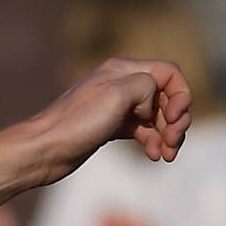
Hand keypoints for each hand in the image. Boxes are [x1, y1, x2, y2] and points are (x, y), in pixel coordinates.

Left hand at [24, 57, 191, 186]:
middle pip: (167, 97)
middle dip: (177, 121)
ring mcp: (116, 106)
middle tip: (172, 142)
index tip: (171, 118)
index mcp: (122, 69)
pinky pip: (145, 131)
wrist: (45, 150)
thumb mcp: (117, 94)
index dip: (181, 96)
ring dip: (169, 135)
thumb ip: (146, 85)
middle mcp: (121, 84)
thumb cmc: (77, 122)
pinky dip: (154, 142)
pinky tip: (153, 156)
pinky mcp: (112, 127)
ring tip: (165, 155)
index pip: (170, 73)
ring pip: (158, 116)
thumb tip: (154, 100)